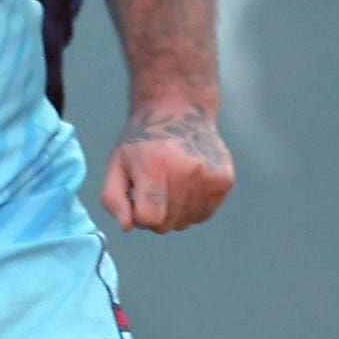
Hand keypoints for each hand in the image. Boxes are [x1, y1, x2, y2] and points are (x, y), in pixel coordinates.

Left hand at [100, 103, 230, 233]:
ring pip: (186, 222)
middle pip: (167, 224)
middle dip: (155, 215)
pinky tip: (187, 184)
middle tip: (154, 188)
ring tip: (170, 184)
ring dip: (174, 212)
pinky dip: (192, 207)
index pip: (149, 218)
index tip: (137, 197)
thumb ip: (113, 199)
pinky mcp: (225, 179)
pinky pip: (204, 214)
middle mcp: (186, 170)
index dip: (139, 215)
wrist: (179, 111)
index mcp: (155, 166)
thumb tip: (127, 226)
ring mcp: (209, 175)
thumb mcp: (116, 164)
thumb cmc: (142, 142)